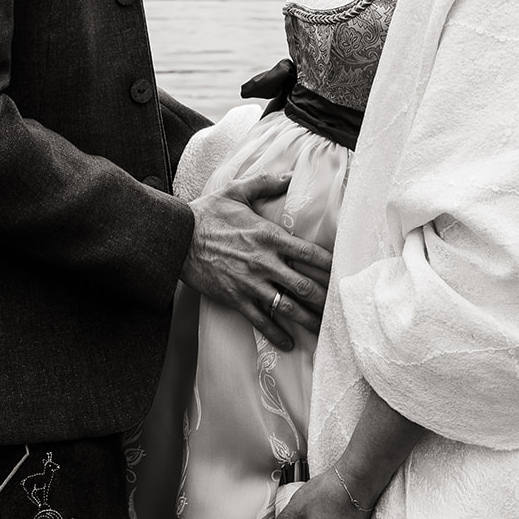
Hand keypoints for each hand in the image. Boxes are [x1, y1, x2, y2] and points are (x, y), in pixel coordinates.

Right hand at [181, 172, 331, 349]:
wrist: (176, 238)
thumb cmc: (207, 213)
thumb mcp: (237, 191)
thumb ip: (266, 182)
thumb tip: (290, 175)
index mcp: (269, 236)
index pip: (310, 253)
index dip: (330, 265)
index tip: (343, 272)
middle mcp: (264, 262)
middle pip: (305, 286)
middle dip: (325, 298)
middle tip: (339, 307)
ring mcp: (250, 283)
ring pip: (287, 307)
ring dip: (308, 320)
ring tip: (323, 328)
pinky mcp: (235, 298)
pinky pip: (260, 321)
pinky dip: (276, 334)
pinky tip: (289, 343)